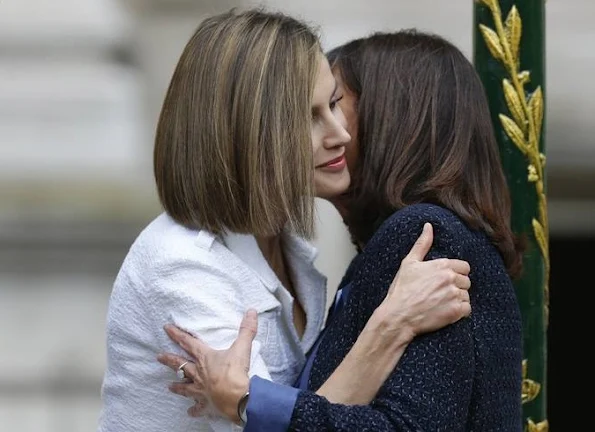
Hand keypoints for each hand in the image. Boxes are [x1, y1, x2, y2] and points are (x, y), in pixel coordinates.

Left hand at [157, 309, 257, 422]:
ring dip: (177, 386)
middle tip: (159, 357)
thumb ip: (246, 329)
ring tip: (169, 386)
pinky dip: (194, 410)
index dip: (177, 334)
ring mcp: (201, 389)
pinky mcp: (206, 403)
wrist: (238, 398)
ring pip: (185, 387)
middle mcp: (199, 373)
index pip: (188, 342)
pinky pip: (198, 408)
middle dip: (169, 360)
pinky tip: (189, 412)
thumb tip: (251, 311)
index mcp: (206, 358)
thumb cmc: (236, 372)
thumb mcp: (242, 347)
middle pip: (181, 365)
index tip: (166, 328)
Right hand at [374, 222, 471, 340]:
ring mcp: (454, 295)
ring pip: (466, 295)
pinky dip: (459, 312)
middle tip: (440, 293)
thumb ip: (422, 244)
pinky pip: (467, 309)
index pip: (464, 267)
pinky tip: (446, 312)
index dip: (455, 274)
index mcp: (442, 265)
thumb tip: (428, 226)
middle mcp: (451, 278)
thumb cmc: (402, 289)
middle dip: (457, 287)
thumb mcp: (409, 263)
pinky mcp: (456, 311)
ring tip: (441, 303)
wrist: (398, 315)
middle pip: (466, 281)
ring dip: (457, 300)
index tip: (444, 281)